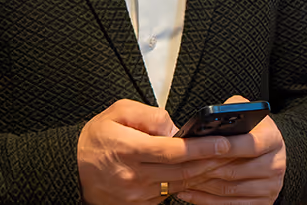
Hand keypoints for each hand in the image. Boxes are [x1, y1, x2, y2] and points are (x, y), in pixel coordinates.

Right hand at [78, 98, 233, 204]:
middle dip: (212, 161)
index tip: (223, 142)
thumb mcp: (117, 112)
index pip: (174, 150)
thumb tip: (175, 127)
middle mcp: (133, 175)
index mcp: (128, 149)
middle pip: (183, 170)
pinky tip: (199, 172)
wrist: (71, 168)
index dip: (202, 147)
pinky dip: (187, 184)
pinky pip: (169, 195)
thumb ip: (149, 115)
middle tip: (235, 150)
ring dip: (204, 173)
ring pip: (179, 184)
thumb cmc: (96, 138)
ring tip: (222, 160)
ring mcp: (137, 194)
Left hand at [177, 96, 286, 204]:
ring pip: (228, 189)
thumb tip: (212, 116)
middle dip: (205, 168)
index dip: (227, 147)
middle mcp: (276, 164)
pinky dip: (206, 200)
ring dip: (201, 186)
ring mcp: (271, 186)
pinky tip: (189, 192)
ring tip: (181, 178)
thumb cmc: (251, 131)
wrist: (268, 152)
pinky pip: (229, 204)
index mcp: (273, 139)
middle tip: (182, 165)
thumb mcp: (246, 114)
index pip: (250, 145)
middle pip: (235, 170)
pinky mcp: (263, 202)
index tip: (205, 146)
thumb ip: (232, 110)